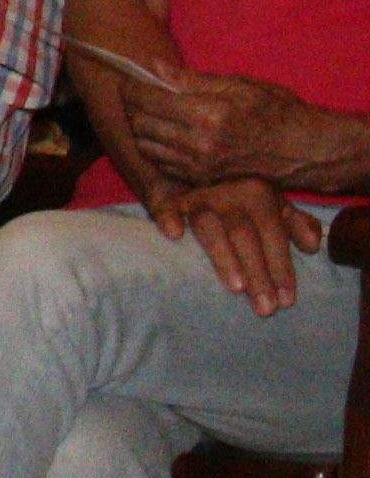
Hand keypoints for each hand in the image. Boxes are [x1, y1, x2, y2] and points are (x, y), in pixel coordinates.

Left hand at [114, 64, 352, 194]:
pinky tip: (165, 134)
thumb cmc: (277, 111)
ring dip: (140, 128)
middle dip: (131, 107)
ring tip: (149, 113)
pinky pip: (162, 163)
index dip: (130, 87)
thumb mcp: (239, 86)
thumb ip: (191, 80)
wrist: (304, 150)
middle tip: (136, 95)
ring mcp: (199, 166)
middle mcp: (199, 144)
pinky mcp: (202, 180)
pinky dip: (155, 148)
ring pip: (145, 146)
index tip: (127, 79)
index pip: (148, 100)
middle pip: (140, 124)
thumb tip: (153, 66)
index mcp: (208, 115)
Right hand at [180, 177, 312, 316]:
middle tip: (265, 308)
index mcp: (259, 193)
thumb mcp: (274, 209)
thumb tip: (313, 245)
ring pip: (209, 226)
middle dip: (257, 273)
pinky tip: (173, 233)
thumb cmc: (243, 205)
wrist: (193, 168)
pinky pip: (164, 205)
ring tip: (236, 288)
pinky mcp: (169, 200)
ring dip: (223, 256)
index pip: (273, 233)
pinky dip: (168, 216)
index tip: (287, 300)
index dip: (281, 266)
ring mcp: (198, 197)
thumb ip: (295, 225)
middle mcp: (229, 192)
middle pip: (244, 234)